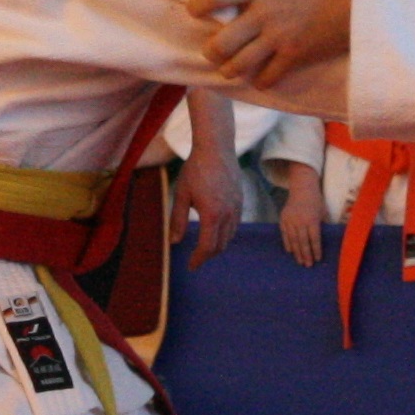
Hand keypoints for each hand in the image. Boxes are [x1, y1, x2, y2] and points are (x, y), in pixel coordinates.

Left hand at [169, 137, 241, 269]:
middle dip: (207, 255)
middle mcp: (228, 214)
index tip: (191, 266)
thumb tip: (174, 242)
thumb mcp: (181, 195)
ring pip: (229, 237)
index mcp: (212, 215)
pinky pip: (235, 225)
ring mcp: (237, 208)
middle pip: (220, 246)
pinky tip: (215, 230)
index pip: (207, 247)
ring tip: (205, 246)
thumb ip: (177, 220)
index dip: (198, 259)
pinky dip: (225, 233)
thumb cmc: (195, 170)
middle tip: (196, 258)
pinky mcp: (240, 201)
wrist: (216, 149)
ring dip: (217, 245)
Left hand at [196, 0, 353, 87]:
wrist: (355, 2)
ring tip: (230, 67)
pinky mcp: (294, 56)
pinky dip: (260, 80)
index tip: (195, 10)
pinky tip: (260, 76)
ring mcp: (278, 38)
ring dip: (230, 69)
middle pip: (221, 43)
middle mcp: (263, 14)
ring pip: (239, 65)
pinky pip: (267, 77)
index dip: (197, 5)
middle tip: (213, 50)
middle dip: (211, 50)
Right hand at [273, 168, 324, 266]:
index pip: (314, 239)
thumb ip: (322, 225)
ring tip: (300, 261)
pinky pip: (284, 234)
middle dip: (306, 255)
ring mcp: (290, 220)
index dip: (316, 250)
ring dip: (297, 252)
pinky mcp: (283, 219)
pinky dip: (287, 243)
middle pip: (303, 242)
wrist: (302, 188)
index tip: (317, 259)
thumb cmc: (316, 200)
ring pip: (293, 240)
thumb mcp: (322, 212)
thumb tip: (322, 240)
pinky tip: (290, 251)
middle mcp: (300, 221)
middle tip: (308, 265)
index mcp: (312, 220)